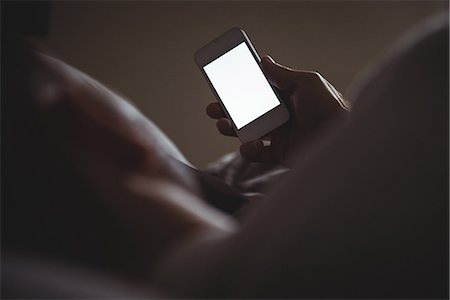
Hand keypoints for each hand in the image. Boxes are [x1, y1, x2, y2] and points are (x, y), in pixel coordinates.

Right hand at [206, 55, 349, 166]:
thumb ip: (283, 74)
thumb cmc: (330, 107)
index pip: (258, 92)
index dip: (241, 89)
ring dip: (231, 129)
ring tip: (222, 125)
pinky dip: (249, 150)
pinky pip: (257, 153)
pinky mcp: (279, 154)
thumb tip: (264, 60)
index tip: (224, 85)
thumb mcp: (308, 82)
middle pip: (248, 112)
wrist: (342, 138)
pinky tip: (252, 144)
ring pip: (248, 132)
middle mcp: (281, 116)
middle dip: (228, 110)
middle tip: (213, 108)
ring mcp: (279, 135)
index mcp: (287, 97)